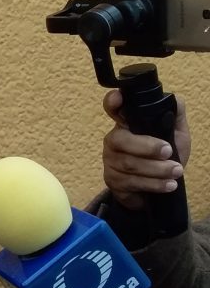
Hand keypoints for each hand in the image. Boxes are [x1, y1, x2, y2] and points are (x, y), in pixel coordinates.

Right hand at [102, 89, 189, 209]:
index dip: (112, 102)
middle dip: (147, 147)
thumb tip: (176, 99)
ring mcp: (111, 161)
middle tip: (169, 151)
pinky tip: (168, 184)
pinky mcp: (113, 180)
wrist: (157, 189)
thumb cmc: (164, 157)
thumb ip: (175, 117)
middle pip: (120, 140)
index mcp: (127, 124)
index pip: (113, 109)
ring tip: (176, 171)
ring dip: (157, 169)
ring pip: (129, 164)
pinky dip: (153, 184)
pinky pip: (131, 182)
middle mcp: (114, 140)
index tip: (118, 98)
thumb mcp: (175, 135)